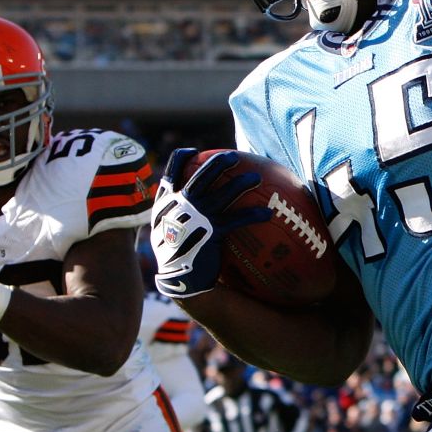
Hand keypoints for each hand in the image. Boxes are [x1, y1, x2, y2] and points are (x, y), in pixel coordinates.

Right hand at [149, 148, 270, 297]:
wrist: (177, 280)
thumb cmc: (174, 257)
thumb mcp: (163, 232)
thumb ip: (171, 216)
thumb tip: (185, 207)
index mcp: (167, 202)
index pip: (171, 172)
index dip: (182, 158)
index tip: (193, 151)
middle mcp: (181, 205)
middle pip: (202, 176)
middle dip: (219, 163)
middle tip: (234, 157)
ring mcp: (195, 217)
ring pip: (222, 194)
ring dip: (241, 183)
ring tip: (256, 177)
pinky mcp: (211, 232)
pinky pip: (236, 220)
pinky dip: (253, 214)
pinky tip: (268, 213)